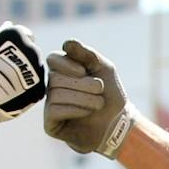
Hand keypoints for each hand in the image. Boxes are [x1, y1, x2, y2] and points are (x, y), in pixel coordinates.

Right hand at [0, 23, 47, 133]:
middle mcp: (32, 48)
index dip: (15, 46)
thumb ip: (0, 36)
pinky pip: (36, 87)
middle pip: (32, 52)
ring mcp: (38, 68)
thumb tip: (9, 24)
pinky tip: (12, 94)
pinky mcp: (40, 87)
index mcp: (18, 34)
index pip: (25, 35)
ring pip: (35, 70)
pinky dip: (27, 90)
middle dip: (22, 60)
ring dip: (26, 75)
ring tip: (6, 85)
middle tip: (4, 73)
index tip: (4, 56)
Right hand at [44, 39, 133, 157]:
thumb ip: (86, 54)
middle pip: (55, 78)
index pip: (52, 59)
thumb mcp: (103, 68)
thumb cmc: (110, 95)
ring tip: (98, 104)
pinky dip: (74, 110)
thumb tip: (66, 43)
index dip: (67, 64)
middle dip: (82, 83)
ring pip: (56, 94)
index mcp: (62, 72)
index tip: (84, 71)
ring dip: (83, 98)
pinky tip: (86, 113)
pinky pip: (54, 110)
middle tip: (100, 90)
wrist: (118, 124)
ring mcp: (49, 106)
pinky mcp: (50, 124)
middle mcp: (52, 88)